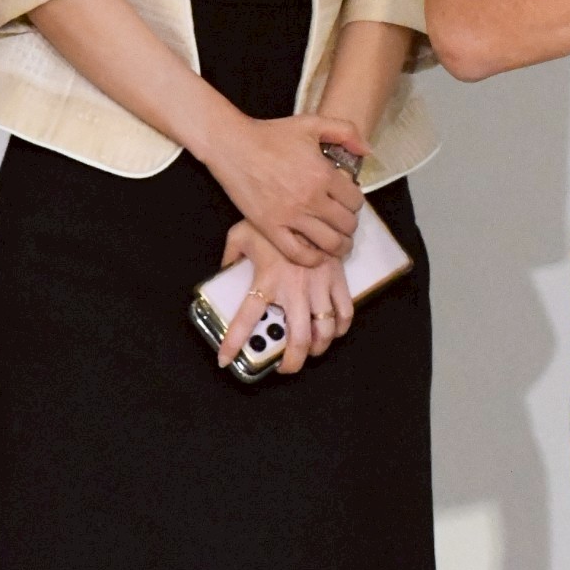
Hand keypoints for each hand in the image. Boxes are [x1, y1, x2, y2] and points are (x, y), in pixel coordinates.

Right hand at [201, 114, 364, 266]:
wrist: (233, 145)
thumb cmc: (272, 134)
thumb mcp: (313, 123)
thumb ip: (346, 132)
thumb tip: (368, 151)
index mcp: (324, 174)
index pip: (356, 201)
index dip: (356, 204)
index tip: (348, 203)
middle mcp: (311, 198)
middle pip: (346, 225)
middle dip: (349, 226)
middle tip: (344, 224)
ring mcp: (290, 215)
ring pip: (329, 243)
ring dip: (339, 246)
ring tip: (338, 243)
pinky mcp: (270, 227)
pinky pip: (298, 254)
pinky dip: (313, 259)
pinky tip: (317, 254)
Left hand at [216, 221, 354, 374]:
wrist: (308, 200)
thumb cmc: (273, 217)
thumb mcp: (242, 233)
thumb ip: (231, 255)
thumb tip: (225, 270)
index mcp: (267, 279)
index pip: (246, 319)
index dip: (234, 343)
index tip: (224, 359)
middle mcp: (294, 289)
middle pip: (295, 339)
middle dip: (291, 362)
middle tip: (284, 368)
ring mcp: (319, 285)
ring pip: (323, 332)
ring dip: (318, 348)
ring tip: (310, 351)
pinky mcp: (337, 278)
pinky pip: (344, 311)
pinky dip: (341, 327)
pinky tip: (333, 331)